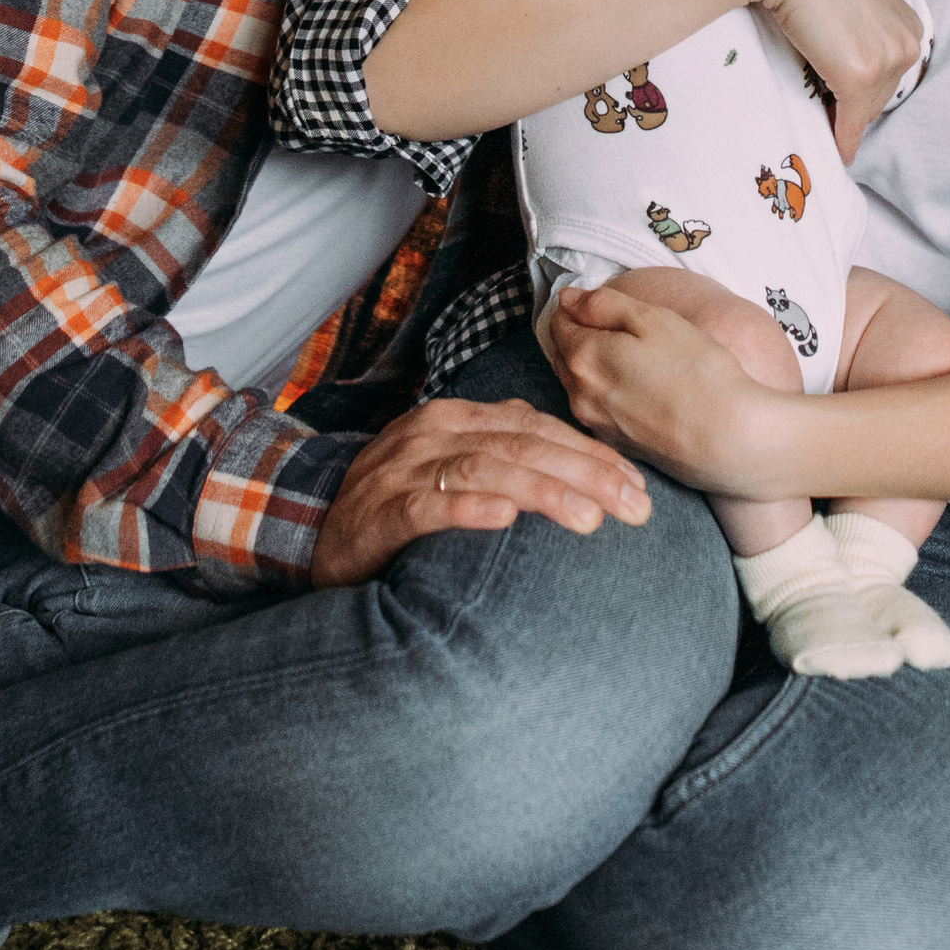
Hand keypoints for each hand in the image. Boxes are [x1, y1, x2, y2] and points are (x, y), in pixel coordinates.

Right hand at [309, 394, 650, 587]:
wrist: (312, 531)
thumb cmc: (395, 502)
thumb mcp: (450, 465)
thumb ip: (501, 451)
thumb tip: (570, 454)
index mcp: (457, 418)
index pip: (538, 428)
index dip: (592, 454)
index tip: (638, 486)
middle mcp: (433, 434)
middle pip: (523, 445)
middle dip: (587, 474)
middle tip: (635, 507)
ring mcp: (405, 471)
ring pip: (486, 469)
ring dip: (542, 491)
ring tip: (588, 519)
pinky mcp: (381, 513)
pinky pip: (429, 506)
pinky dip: (468, 509)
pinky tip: (503, 520)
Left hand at [546, 281, 795, 491]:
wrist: (730, 439)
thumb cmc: (697, 372)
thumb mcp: (653, 319)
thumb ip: (604, 304)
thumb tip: (568, 297)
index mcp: (583, 357)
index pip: (560, 321)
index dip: (577, 306)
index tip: (600, 302)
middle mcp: (579, 394)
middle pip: (564, 354)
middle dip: (579, 335)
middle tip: (615, 325)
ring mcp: (596, 424)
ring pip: (579, 383)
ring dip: (592, 365)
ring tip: (628, 356)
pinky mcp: (616, 444)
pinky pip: (598, 409)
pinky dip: (606, 393)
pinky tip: (638, 389)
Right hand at [740, 0, 923, 159]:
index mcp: (905, 8)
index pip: (888, 61)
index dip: (861, 76)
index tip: (840, 90)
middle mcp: (907, 34)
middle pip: (882, 88)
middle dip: (856, 101)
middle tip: (826, 111)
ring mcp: (887, 55)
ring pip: (866, 106)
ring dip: (844, 117)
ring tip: (820, 121)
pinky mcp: (861, 74)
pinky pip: (851, 122)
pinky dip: (841, 139)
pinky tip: (833, 150)